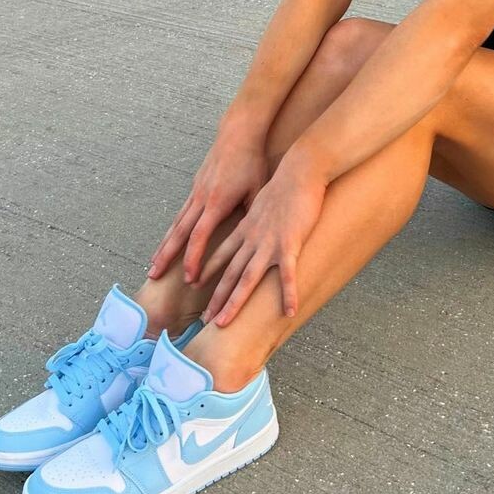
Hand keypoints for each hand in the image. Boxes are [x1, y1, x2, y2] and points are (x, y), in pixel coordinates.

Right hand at [148, 127, 269, 281]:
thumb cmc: (252, 161)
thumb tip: (254, 239)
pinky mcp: (195, 187)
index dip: (193, 259)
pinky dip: (172, 230)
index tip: (189, 278)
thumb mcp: (258, 189)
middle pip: (179, 233)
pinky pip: (180, 213)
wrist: (238, 133)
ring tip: (154, 264)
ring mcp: (196, 192)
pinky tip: (168, 240)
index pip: (199, 236)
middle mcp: (201, 199)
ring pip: (176, 224)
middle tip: (153, 277)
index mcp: (217, 202)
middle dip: (166, 257)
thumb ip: (253, 214)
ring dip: (164, 245)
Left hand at [197, 158, 327, 327]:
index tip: (194, 286)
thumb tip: (252, 224)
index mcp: (245, 229)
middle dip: (216, 297)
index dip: (207, 271)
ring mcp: (268, 243)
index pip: (221, 254)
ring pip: (247, 279)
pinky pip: (288, 275)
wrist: (299, 171)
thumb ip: (255, 217)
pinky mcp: (289, 243)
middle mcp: (251, 239)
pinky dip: (288, 294)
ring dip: (234, 303)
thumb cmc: (285, 185)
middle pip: (229, 273)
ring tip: (222, 323)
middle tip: (204, 318)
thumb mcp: (262, 201)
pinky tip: (289, 312)